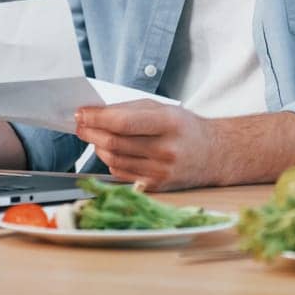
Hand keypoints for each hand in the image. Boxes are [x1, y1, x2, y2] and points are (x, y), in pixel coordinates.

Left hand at [75, 100, 216, 190]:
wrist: (214, 154)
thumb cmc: (185, 128)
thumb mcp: (163, 108)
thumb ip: (130, 109)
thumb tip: (95, 112)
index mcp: (169, 124)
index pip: (123, 122)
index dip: (96, 118)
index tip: (81, 113)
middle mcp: (166, 150)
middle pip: (115, 142)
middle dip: (91, 132)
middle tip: (80, 124)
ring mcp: (161, 171)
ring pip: (114, 159)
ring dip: (97, 146)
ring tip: (92, 136)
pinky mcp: (156, 186)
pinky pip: (121, 173)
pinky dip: (109, 160)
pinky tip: (109, 150)